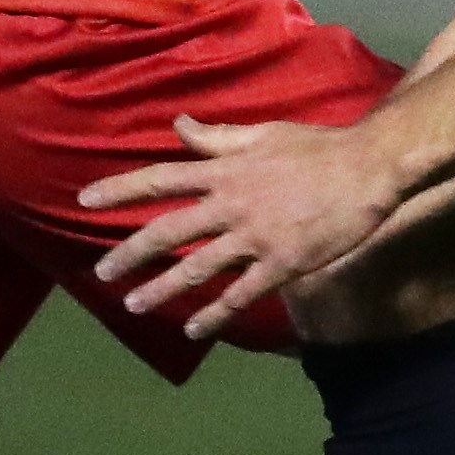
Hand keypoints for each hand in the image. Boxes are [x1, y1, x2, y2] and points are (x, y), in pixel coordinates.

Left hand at [82, 115, 410, 338]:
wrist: (368, 168)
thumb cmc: (318, 147)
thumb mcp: (264, 133)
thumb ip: (218, 137)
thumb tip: (178, 126)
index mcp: (226, 171)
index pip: (160, 178)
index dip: (120, 189)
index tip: (85, 199)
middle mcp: (231, 205)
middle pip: (168, 231)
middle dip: (129, 252)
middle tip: (100, 271)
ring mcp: (255, 238)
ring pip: (197, 268)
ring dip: (161, 288)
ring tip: (133, 305)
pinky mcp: (281, 263)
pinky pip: (240, 294)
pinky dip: (214, 313)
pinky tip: (194, 329)